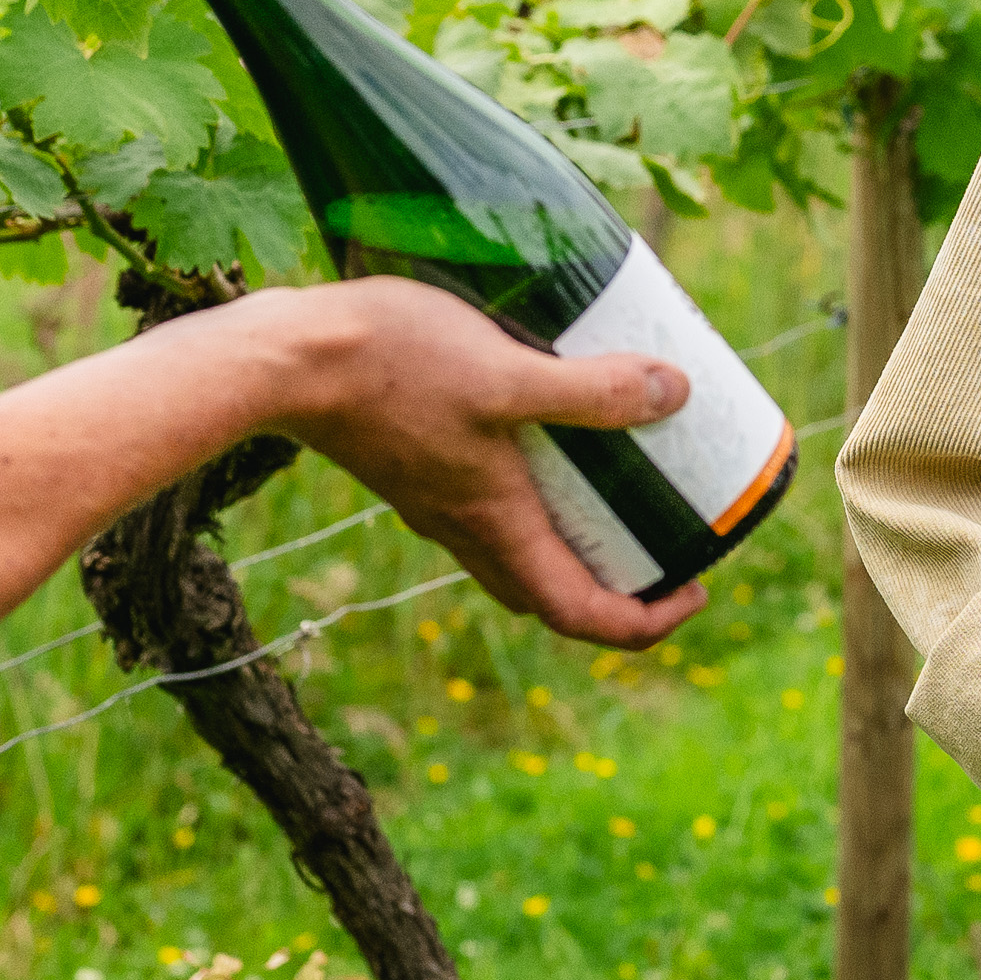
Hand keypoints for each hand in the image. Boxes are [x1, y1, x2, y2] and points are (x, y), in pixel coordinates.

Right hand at [253, 278, 703, 652]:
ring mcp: (432, 498)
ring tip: (619, 484)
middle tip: (667, 547)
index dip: (648, 622)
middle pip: (548, 591)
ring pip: (513, 549)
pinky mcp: (411, 461)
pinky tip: (545, 427)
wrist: (283, 357)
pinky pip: (483, 503)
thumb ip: (591, 391)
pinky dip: (530, 492)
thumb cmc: (394, 366)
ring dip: (570, 538)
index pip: (580, 614)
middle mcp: (463, 527)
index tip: (697, 589)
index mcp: (495, 524)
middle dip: (615, 588)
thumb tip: (676, 395)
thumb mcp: (509, 373)